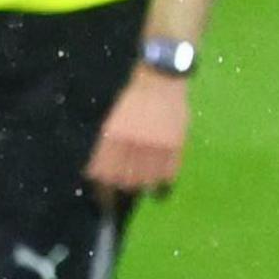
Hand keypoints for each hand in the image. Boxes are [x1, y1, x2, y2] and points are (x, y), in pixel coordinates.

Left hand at [86, 67, 190, 198]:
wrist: (161, 79)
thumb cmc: (133, 97)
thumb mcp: (114, 119)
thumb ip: (110, 144)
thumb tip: (104, 173)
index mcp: (113, 136)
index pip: (103, 174)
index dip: (103, 191)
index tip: (104, 199)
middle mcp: (132, 143)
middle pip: (124, 181)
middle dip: (122, 189)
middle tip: (123, 190)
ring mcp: (155, 146)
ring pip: (146, 181)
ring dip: (142, 187)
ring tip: (141, 187)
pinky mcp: (175, 146)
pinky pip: (168, 177)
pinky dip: (163, 187)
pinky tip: (160, 190)